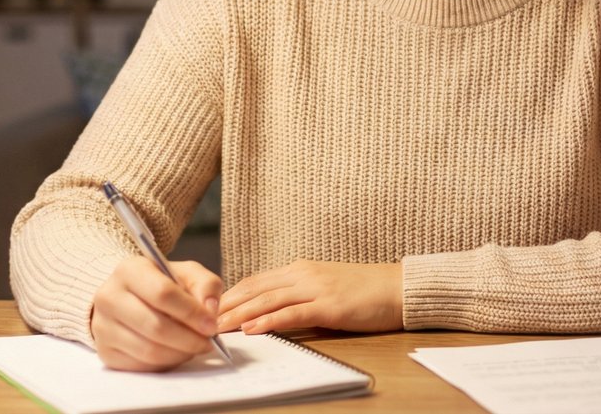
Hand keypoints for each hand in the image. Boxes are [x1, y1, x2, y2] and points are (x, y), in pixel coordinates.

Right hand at [90, 256, 223, 371]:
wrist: (129, 298)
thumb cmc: (162, 285)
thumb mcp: (187, 274)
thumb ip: (206, 285)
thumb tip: (209, 311)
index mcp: (129, 270)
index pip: (162, 293)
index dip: (191, 313)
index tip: (211, 326)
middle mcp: (109, 296)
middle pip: (155, 326)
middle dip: (189, 339)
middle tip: (207, 342)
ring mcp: (102, 326)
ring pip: (149, 350)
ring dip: (180, 353)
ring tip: (194, 347)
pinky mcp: (105, 351)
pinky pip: (141, 365)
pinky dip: (165, 363)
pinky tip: (175, 352)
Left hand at [216, 260, 401, 334]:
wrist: (399, 287)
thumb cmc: (366, 291)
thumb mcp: (327, 287)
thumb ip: (300, 294)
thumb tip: (273, 311)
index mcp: (301, 269)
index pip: (255, 281)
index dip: (230, 295)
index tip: (208, 308)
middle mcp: (303, 274)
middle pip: (255, 289)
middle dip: (226, 306)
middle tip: (201, 320)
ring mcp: (316, 288)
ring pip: (267, 300)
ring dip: (239, 315)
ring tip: (217, 327)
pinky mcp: (329, 305)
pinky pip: (292, 313)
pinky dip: (269, 321)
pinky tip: (252, 329)